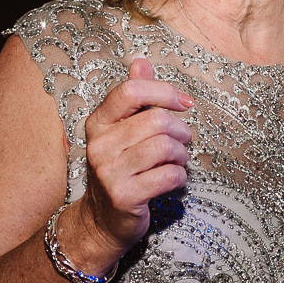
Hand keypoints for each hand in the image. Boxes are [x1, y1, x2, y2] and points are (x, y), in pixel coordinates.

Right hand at [71, 58, 193, 261]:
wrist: (101, 221)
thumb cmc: (119, 170)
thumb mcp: (120, 131)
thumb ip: (134, 97)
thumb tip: (140, 61)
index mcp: (98, 123)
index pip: (131, 91)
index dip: (164, 92)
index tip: (185, 102)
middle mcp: (99, 144)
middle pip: (156, 120)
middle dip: (181, 130)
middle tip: (184, 140)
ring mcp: (109, 172)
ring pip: (164, 147)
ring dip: (181, 154)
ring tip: (178, 160)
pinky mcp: (124, 196)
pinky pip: (167, 176)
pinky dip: (179, 176)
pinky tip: (173, 179)